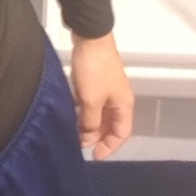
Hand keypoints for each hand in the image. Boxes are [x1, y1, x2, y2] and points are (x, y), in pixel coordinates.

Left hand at [70, 30, 133, 159]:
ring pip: (100, 114)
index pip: (122, 134)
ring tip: (74, 132)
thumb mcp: (92, 101)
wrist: (90, 38)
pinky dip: (84, 111)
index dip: (110, 147)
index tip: (95, 156)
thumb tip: (88, 138)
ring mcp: (107, 88)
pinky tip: (72, 114)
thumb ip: (91, 123)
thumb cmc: (94, 70)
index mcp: (124, 105)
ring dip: (89, 124)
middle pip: (111, 125)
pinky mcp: (96, 80)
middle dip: (97, 137)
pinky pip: (92, 102)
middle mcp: (118, 98)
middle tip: (80, 145)